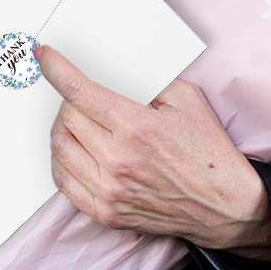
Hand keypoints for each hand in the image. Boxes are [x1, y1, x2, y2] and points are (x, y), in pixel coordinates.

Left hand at [37, 44, 270, 256]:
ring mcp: (109, 190)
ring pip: (59, 148)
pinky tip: (72, 150)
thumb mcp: (186, 99)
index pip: (79, 91)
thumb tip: (110, 65)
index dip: (57, 69)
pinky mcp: (105, 213)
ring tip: (77, 121)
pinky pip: (63, 182)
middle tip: (80, 96)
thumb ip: (146, 78)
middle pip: (66, 117)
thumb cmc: (208, 151)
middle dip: (68, 99)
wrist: (225, 206)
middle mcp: (117, 160)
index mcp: (136, 127)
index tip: (45, 57)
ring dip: (62, 128)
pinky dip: (61, 160)